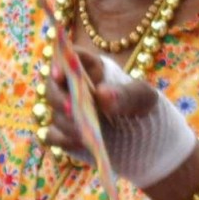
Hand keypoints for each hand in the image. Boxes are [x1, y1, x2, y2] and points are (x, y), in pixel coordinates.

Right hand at [42, 46, 196, 188]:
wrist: (145, 137)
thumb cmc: (144, 107)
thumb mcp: (143, 97)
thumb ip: (125, 94)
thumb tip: (102, 94)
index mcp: (93, 69)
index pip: (71, 57)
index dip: (61, 62)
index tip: (60, 74)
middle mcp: (75, 87)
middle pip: (54, 85)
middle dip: (58, 97)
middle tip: (72, 109)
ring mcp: (68, 110)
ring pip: (53, 112)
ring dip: (65, 121)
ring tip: (83, 132)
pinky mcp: (65, 133)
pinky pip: (53, 135)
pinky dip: (62, 138)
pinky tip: (78, 141)